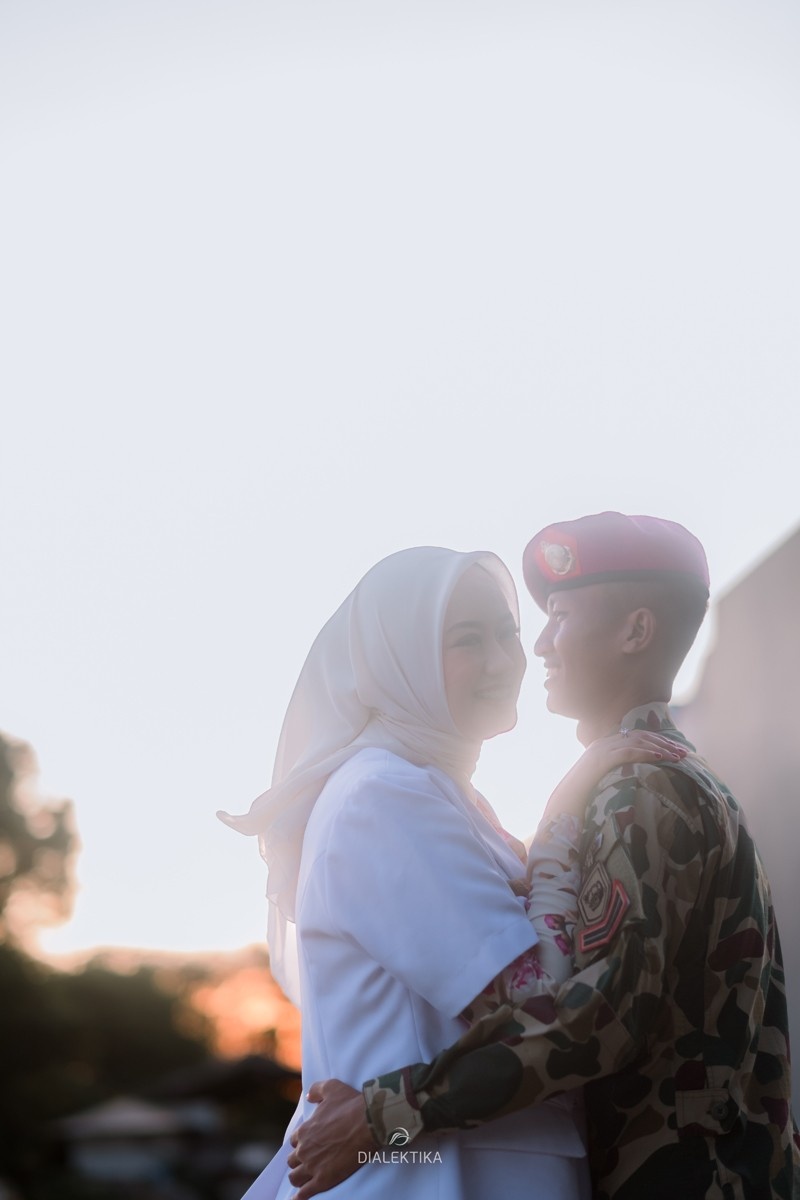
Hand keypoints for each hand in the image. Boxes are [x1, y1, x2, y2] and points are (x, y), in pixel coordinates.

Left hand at [287, 1078, 374, 1198]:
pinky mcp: (323, 1180)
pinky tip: (297, 1199)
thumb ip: (316, 1090)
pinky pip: (304, 1193)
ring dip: (298, 1178)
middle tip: (310, 1161)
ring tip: (304, 1180)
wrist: (369, 1122)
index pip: (295, 1141)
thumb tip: (308, 1096)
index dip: (302, 1143)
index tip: (310, 1144)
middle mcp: (304, 1149)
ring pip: (295, 1177)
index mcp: (305, 1130)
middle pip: (293, 1160)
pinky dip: (299, 1197)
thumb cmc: (351, 1105)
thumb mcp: (332, 1088)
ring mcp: (312, 1165)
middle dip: (299, 1160)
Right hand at [543, 730, 686, 822]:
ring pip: (636, 741)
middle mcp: (603, 743)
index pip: (637, 737)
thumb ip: (618, 773)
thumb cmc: (584, 797)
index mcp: (604, 745)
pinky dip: (645, 752)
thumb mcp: (604, 781)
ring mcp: (600, 750)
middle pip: (640, 736)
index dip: (659, 741)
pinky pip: (627, 752)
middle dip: (664, 743)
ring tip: (678, 756)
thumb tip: (638, 778)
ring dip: (660, 747)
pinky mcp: (600, 760)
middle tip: (684, 753)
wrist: (564, 804)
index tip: (676, 750)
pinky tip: (660, 757)